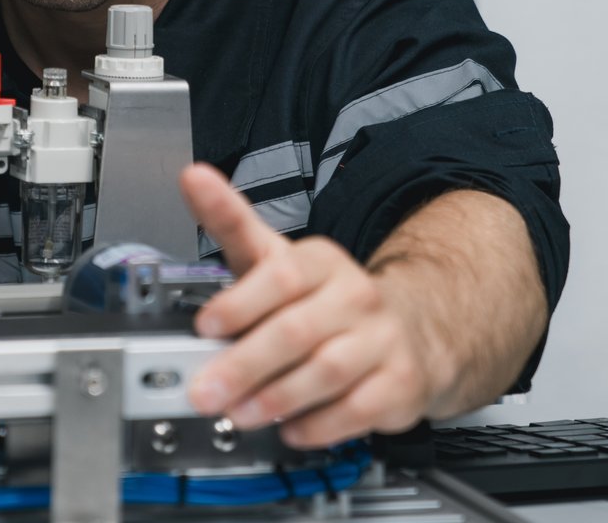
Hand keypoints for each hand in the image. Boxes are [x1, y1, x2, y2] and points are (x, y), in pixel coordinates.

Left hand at [180, 163, 438, 447]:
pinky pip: (357, 409)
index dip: (240, 303)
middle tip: (205, 390)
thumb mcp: (276, 256)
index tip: (205, 326)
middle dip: (244, 365)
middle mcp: (355, 296)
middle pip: (296, 331)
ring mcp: (382, 340)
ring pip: (326, 372)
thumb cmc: (323, 297)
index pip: (280, 275)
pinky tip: (291, 429)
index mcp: (321, 261)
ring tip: (239, 412)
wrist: (413, 327)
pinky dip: (319, 424)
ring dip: (276, 398)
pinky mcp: (399, 383)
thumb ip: (230, 221)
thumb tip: (194, 177)